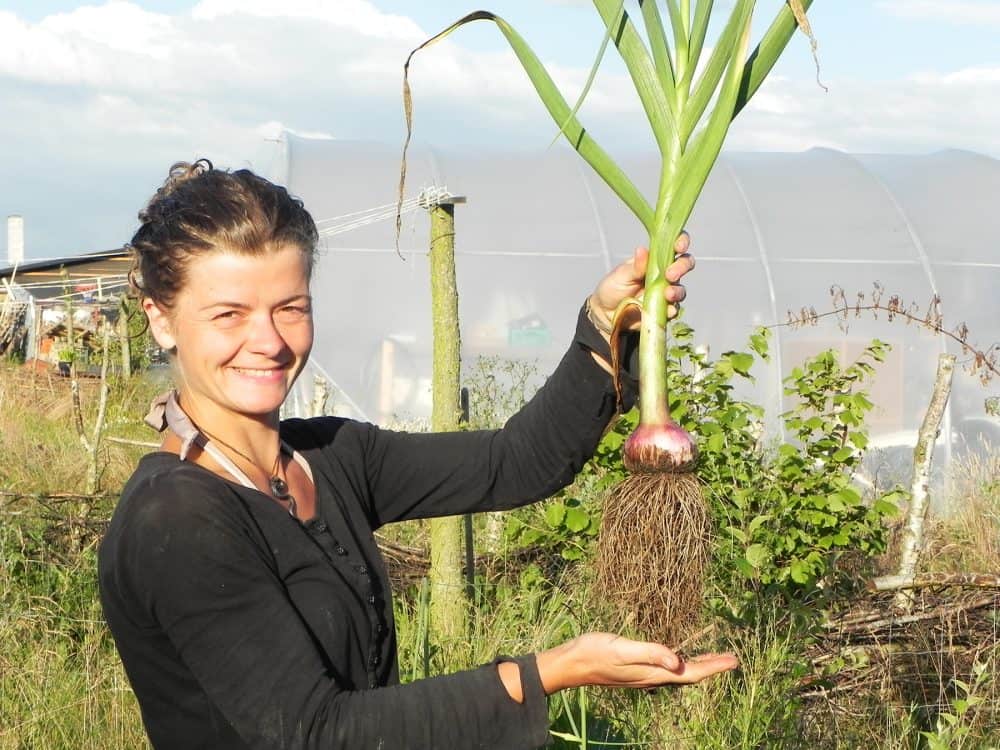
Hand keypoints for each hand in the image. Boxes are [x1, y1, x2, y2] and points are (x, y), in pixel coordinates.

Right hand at [537, 632, 736, 692]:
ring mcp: (643, 674)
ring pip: (679, 673)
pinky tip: (677, 657)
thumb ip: (650, 653)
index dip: (713, 667)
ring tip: (712, 658)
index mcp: (652, 672)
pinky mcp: (635, 669)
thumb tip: (678, 661)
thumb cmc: (594, 653)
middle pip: (689, 675)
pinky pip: (667, 668)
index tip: (733, 660)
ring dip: (698, 665)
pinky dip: (680, 662)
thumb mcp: (622, 650)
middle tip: (730, 659)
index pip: (691, 672)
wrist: (571, 664)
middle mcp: (652, 677)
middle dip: (711, 667)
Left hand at [589, 233, 693, 333]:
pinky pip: (674, 309)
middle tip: (670, 274)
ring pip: (681, 289)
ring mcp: (666, 291)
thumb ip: (635, 266)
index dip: (681, 241)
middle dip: (682, 267)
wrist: (607, 313)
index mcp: (655, 258)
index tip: (678, 246)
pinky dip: (672, 309)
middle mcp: (664, 273)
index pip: (673, 245)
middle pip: (684, 264)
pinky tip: (667, 310)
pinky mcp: (664, 309)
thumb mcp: (621, 275)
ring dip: (677, 291)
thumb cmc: (614, 288)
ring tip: (667, 294)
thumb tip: (641, 250)